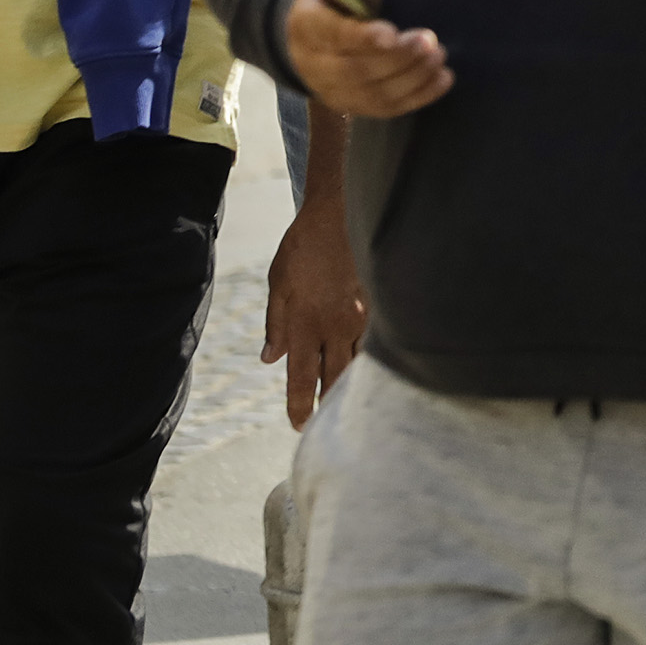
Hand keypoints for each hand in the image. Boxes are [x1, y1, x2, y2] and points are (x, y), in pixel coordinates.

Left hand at [261, 205, 365, 429]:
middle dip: (328, 405)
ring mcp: (358, 319)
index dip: (299, 406)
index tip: (298, 426)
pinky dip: (367, 359)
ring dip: (350, 385)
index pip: (300, 378)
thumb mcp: (278, 285)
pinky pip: (372, 342)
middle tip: (324, 424)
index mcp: (304, 326)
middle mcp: (334, 328)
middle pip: (333, 379)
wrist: (338, 217)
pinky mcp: (375, 307)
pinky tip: (368, 368)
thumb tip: (270, 358)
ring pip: (357, 364)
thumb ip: (276, 325)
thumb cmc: (302, 250)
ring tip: (347, 403)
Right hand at [286, 0, 455, 118]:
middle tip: (429, 41)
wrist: (323, 32)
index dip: (361, 38)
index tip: (391, 33)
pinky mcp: (357, 106)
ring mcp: (336, 90)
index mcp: (308, 24)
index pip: (332, 36)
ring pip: (373, 93)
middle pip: (355, 69)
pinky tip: (443, 78)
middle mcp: (316, 63)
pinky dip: (417, 98)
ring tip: (438, 55)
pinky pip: (387, 109)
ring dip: (410, 77)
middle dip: (395, 58)